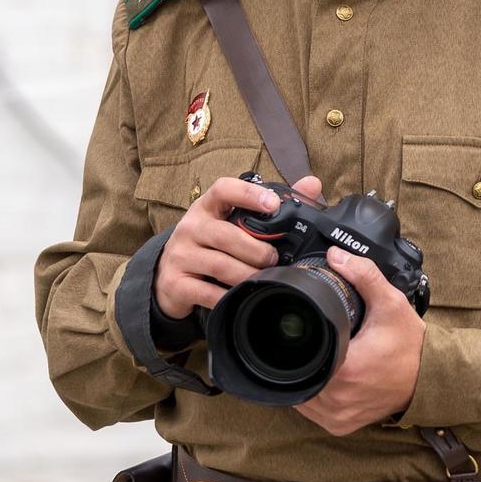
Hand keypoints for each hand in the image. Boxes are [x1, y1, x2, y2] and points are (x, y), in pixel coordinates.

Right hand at [154, 175, 323, 319]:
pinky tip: (242, 297)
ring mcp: (180, 255)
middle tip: (274, 258)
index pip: (223, 189)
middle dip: (256, 250)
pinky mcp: (176, 283)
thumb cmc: (210, 245)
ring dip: (248, 274)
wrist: (168, 278)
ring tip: (264, 278)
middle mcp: (190, 227)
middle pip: (225, 235)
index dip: (248, 194)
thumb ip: (272, 204)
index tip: (273, 203)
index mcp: (207, 207)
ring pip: (220, 265)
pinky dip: (229, 297)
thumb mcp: (232, 221)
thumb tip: (312, 184)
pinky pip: (208, 292)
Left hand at [295, 245, 424, 436]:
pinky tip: (320, 377)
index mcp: (345, 369)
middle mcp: (338, 398)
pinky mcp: (341, 426)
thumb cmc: (411, 345)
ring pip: (300, 396)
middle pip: (297, 374)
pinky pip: (312, 412)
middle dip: (299, 357)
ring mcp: (338, 416)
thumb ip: (364, 275)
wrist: (431, 378)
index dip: (296, 342)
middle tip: (312, 340)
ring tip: (315, 356)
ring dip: (303, 377)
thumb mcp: (390, 303)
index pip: (299, 356)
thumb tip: (335, 256)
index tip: (303, 330)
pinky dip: (312, 396)